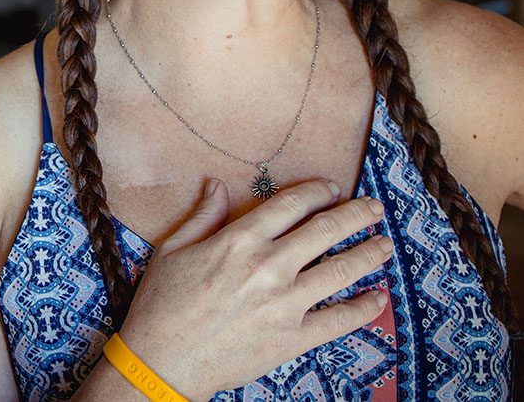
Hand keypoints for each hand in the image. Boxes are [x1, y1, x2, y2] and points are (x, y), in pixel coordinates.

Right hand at [118, 178, 391, 400]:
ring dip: (369, 253)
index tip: (332, 188)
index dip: (317, 191)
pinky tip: (378, 298)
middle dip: (355, 214)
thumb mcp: (173, 248)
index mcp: (241, 239)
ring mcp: (284, 303)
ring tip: (386, 244)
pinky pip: (337, 320)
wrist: (161, 361)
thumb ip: (203, 215)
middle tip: (374, 207)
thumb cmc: (162, 303)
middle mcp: (269, 265)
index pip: (292, 204)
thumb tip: (216, 184)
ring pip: (340, 270)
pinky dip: (363, 309)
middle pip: (325, 230)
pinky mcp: (291, 339)